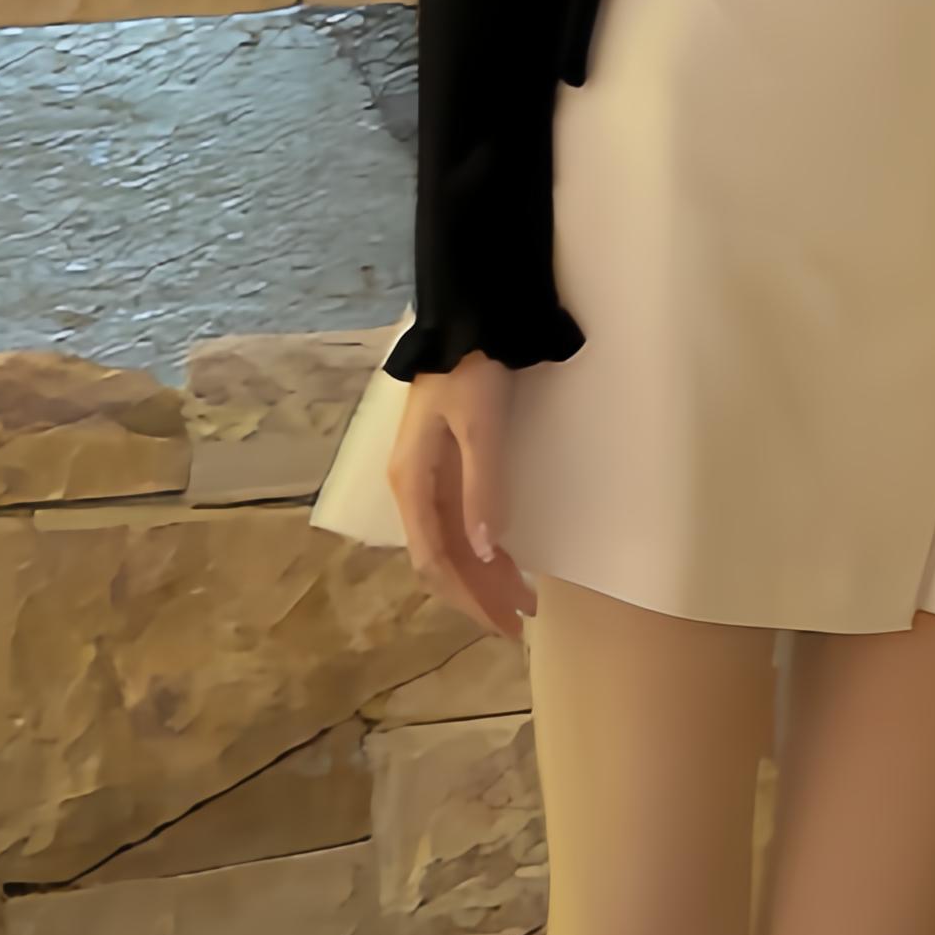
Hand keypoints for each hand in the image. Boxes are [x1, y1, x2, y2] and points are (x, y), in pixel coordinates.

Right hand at [386, 359, 533, 640]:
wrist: (467, 312)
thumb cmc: (473, 365)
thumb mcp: (481, 423)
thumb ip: (482, 485)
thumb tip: (485, 550)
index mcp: (412, 480)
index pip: (435, 558)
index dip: (468, 595)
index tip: (502, 622)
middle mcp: (413, 485)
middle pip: (441, 557)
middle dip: (477, 593)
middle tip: (520, 622)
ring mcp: (427, 474)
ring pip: (451, 542)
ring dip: (482, 573)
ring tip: (522, 598)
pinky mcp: (444, 461)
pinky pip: (458, 519)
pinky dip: (481, 546)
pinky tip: (503, 556)